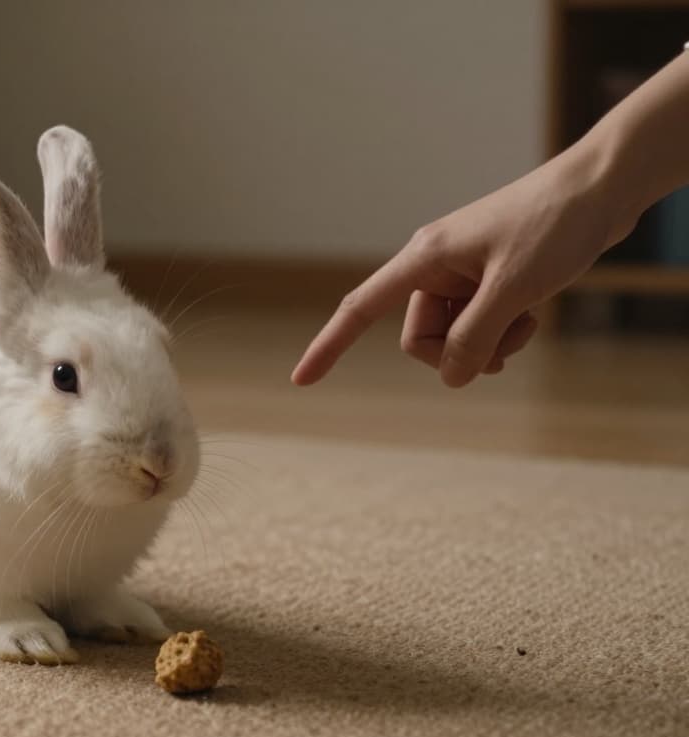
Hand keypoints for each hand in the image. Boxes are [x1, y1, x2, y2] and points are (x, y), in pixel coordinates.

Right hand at [291, 148, 618, 387]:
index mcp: (424, 258)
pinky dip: (502, 332)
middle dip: (459, 353)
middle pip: (421, 337)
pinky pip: (479, 323)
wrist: (603, 187)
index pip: (360, 309)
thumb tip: (453, 378)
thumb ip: (475, 338)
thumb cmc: (555, 226)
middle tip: (503, 349)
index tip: (301, 380)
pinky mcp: (490, 277)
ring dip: (488, 344)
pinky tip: (532, 316)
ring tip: (526, 326)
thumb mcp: (514, 290)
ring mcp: (463, 272)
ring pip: (453, 335)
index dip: (329, 346)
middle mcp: (434, 265)